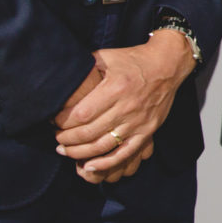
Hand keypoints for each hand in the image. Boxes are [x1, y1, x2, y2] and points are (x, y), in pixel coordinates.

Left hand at [54, 35, 196, 181]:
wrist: (168, 64)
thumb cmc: (133, 59)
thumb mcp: (107, 56)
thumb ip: (85, 67)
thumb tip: (60, 79)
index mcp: (115, 88)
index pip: (81, 114)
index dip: (62, 122)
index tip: (54, 121)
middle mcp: (126, 107)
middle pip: (88, 133)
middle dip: (66, 139)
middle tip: (56, 138)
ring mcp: (138, 122)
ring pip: (103, 146)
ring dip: (79, 153)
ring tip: (65, 151)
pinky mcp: (147, 131)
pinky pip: (125, 153)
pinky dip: (106, 163)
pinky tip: (89, 166)